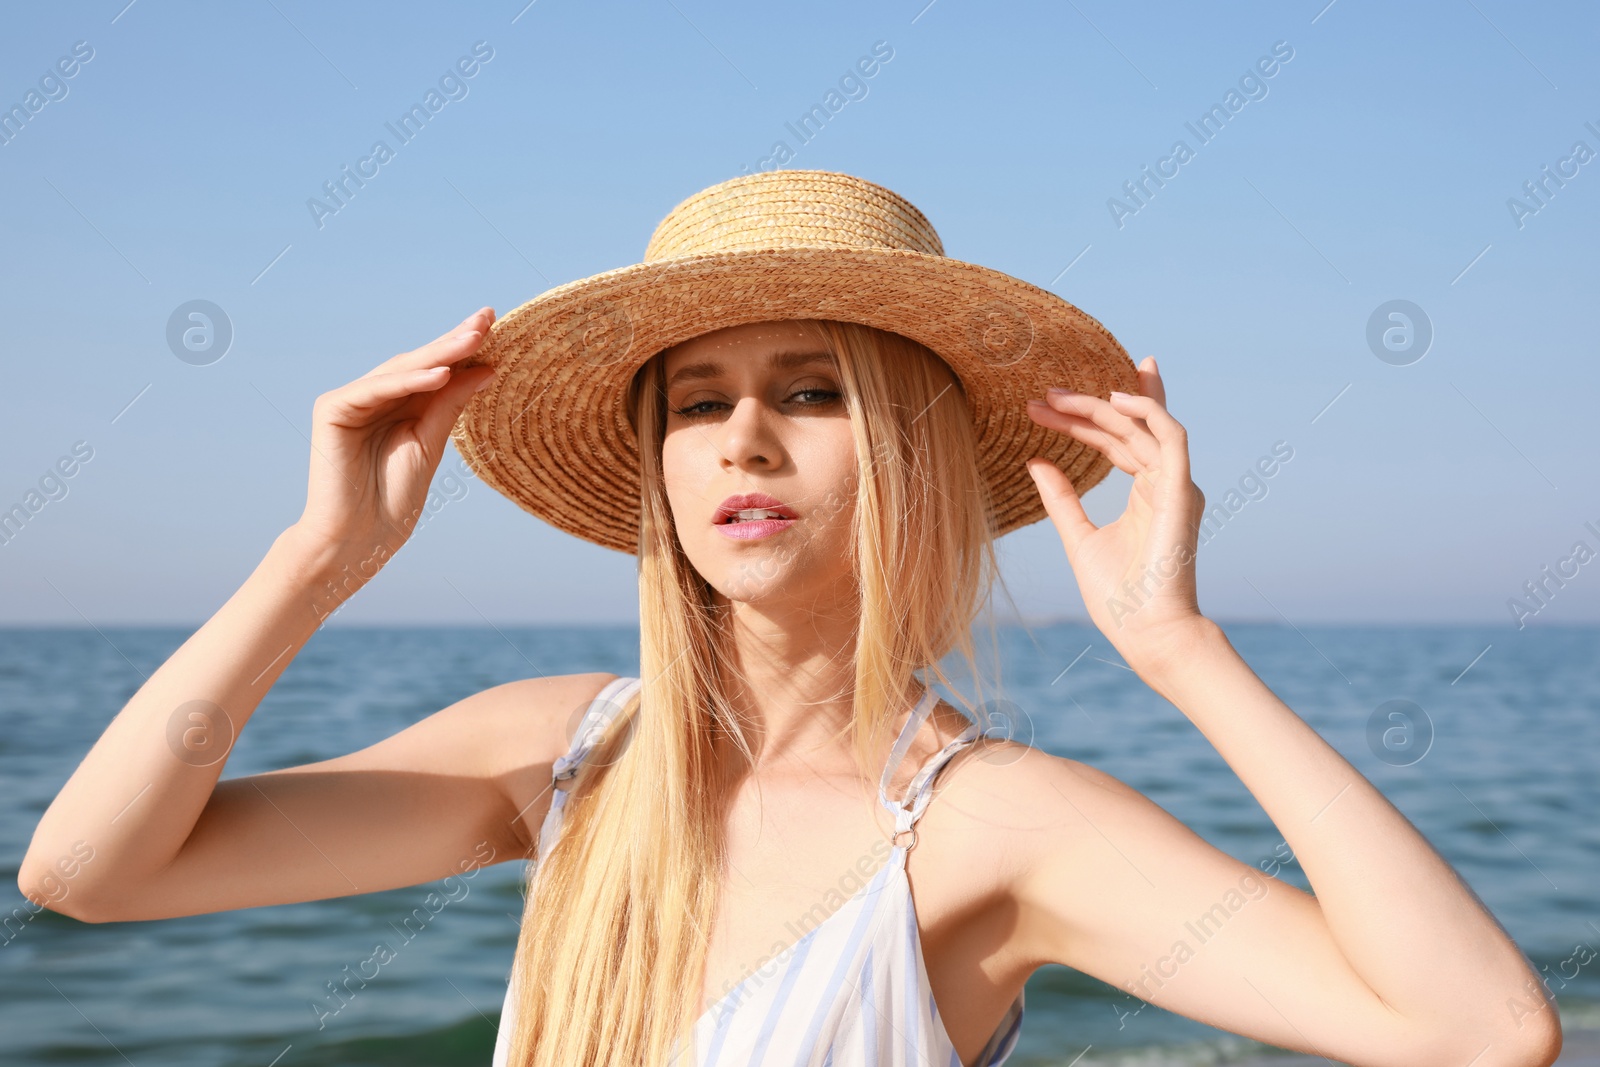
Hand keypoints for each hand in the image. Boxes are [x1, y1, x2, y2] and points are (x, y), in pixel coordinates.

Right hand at [289, 307, 497, 576]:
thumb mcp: (432, 444)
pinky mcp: (333, 409)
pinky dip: (408, 381)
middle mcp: (375, 397)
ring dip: (439, 354)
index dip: (463, 348)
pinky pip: (376, 389)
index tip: (497, 325)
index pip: (436, 369)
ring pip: (401, 371)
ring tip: (475, 338)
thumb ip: (450, 404)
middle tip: (488, 317)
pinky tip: (440, 373)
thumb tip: (487, 367)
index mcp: (400, 405)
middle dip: (455, 340)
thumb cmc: (394, 500)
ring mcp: (352, 400)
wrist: (359, 539)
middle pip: (420, 363)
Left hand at [1023, 356, 1207, 672]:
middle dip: (1085, 407)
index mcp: (1145, 494)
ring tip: (1059, 395)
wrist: (1145, 632)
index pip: (1118, 440)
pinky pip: (1171, 438)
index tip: (1040, 407)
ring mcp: (1175, 486)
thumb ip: (1061, 499)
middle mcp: (1164, 484)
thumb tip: (1035, 461)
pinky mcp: (1180, 491)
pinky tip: (1113, 398)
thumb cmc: (1118, 597)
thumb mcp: (1078, 537)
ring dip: (1103, 405)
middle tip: (1043, 395)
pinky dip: (1148, 412)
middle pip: (1126, 428)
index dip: (1084, 418)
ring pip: (1142, 427)